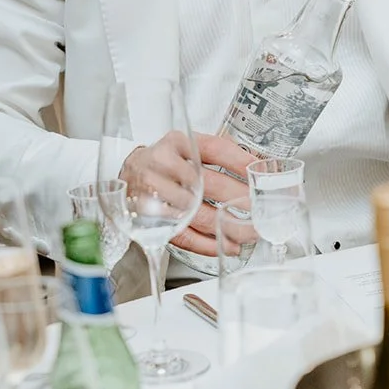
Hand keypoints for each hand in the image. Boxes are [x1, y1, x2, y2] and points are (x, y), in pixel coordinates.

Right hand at [121, 131, 255, 259]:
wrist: (126, 176)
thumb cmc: (162, 162)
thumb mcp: (185, 146)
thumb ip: (217, 152)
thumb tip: (257, 164)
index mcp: (178, 143)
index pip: (215, 148)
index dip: (241, 161)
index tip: (260, 173)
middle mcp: (164, 165)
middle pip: (211, 184)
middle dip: (242, 200)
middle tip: (262, 209)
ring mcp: (156, 194)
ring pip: (200, 215)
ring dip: (230, 227)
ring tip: (251, 232)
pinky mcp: (152, 220)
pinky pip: (185, 236)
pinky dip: (209, 245)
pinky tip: (226, 245)